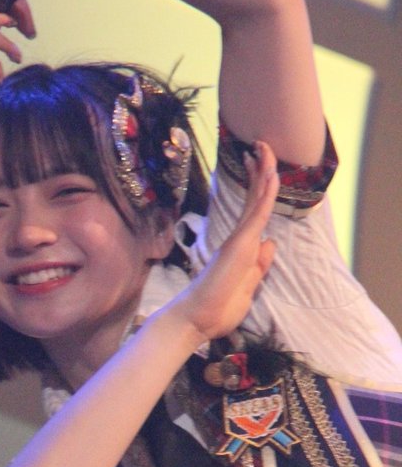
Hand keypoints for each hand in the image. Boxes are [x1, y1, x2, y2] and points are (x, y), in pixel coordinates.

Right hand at [174, 140, 278, 343]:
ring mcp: (239, 241)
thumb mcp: (248, 287)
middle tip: (260, 145)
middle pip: (255, 199)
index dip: (260, 187)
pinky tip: (271, 176)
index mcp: (243, 248)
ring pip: (257, 201)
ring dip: (263, 173)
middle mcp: (240, 239)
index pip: (256, 211)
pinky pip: (257, 215)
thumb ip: (259, 266)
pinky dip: (266, 194)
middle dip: (260, 171)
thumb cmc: (216, 310)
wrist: (195, 321)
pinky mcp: (239, 246)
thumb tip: (270, 242)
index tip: (261, 166)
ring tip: (264, 147)